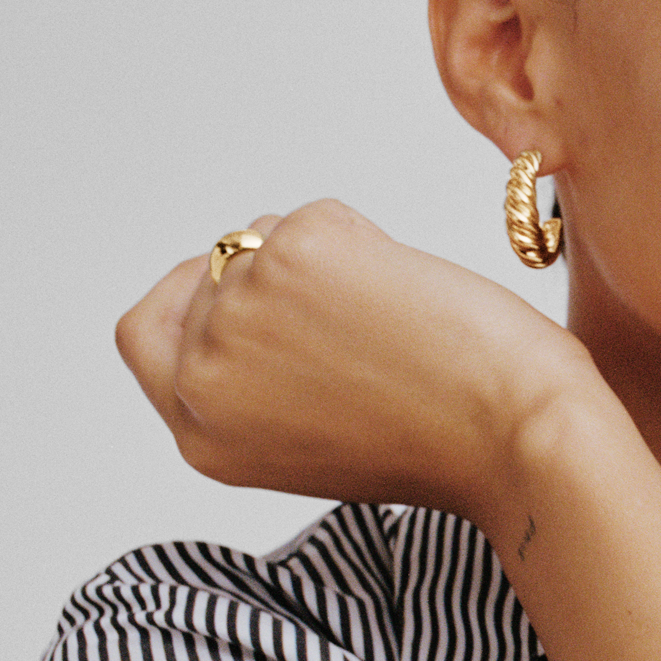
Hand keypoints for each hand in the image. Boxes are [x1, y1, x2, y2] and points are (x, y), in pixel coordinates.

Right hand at [114, 198, 593, 525]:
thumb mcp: (311, 436)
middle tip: (341, 300)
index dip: (188, 300)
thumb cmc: (442, 442)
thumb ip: (255, 381)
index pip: (145, 337)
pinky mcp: (288, 257)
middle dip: (265, 275)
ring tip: (391, 323)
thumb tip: (252, 300)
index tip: (231, 287)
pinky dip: (363, 240)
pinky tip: (406, 293)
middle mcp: (204, 381)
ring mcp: (239, 313)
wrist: (515, 431)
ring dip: (324, 259)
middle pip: (203, 278)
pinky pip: (314, 218)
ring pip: (261, 238)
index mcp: (202, 434)